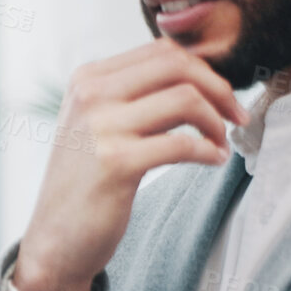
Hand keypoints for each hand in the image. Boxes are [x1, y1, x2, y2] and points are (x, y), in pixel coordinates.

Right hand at [13, 40, 247, 290]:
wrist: (55, 239)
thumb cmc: (85, 184)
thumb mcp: (96, 125)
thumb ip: (132, 95)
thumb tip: (197, 74)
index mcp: (87, 79)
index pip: (161, 51)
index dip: (204, 69)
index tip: (222, 95)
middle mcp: (90, 96)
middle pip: (176, 65)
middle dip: (219, 88)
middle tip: (235, 115)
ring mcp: (101, 128)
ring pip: (185, 99)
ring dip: (216, 122)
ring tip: (220, 143)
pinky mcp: (116, 163)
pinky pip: (183, 144)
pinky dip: (209, 152)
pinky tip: (212, 161)